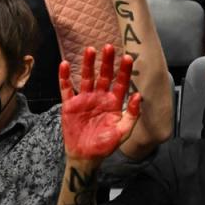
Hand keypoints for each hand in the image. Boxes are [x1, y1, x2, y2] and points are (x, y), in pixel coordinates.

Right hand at [60, 44, 140, 162]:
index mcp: (114, 103)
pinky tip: (65, 64)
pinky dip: (64, 77)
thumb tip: (139, 95)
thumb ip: (132, 115)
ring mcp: (85, 99)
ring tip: (90, 50)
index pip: (121, 83)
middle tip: (108, 47)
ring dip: (88, 64)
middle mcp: (100, 97)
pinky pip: (66, 88)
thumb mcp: (122, 132)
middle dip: (107, 62)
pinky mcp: (70, 105)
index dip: (124, 70)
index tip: (127, 57)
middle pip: (104, 75)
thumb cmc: (105, 145)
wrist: (85, 157)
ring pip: (87, 77)